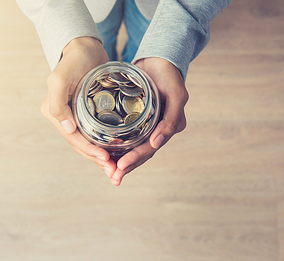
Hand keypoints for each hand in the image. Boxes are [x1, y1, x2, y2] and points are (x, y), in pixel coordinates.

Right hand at [41, 37, 117, 177]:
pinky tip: (116, 154)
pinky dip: (104, 146)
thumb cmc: (73, 60)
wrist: (84, 47)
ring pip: (88, 143)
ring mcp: (75, 118)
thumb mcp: (60, 78)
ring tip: (116, 169)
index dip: (89, 150)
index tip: (106, 158)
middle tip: (114, 171)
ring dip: (101, 158)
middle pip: (81, 145)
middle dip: (97, 159)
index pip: (73, 138)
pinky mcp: (87, 115)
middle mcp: (63, 118)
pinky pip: (95, 135)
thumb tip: (68, 129)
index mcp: (55, 113)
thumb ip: (58, 103)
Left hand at [110, 57, 187, 185]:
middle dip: (127, 167)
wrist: (159, 59)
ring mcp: (147, 126)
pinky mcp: (136, 120)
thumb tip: (157, 143)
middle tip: (113, 178)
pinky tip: (107, 156)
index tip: (120, 167)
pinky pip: (127, 137)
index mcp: (169, 127)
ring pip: (133, 148)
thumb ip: (171, 119)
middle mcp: (158, 130)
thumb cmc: (170, 75)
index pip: (150, 148)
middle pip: (141, 153)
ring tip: (110, 174)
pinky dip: (118, 148)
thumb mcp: (176, 94)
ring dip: (121, 162)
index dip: (135, 159)